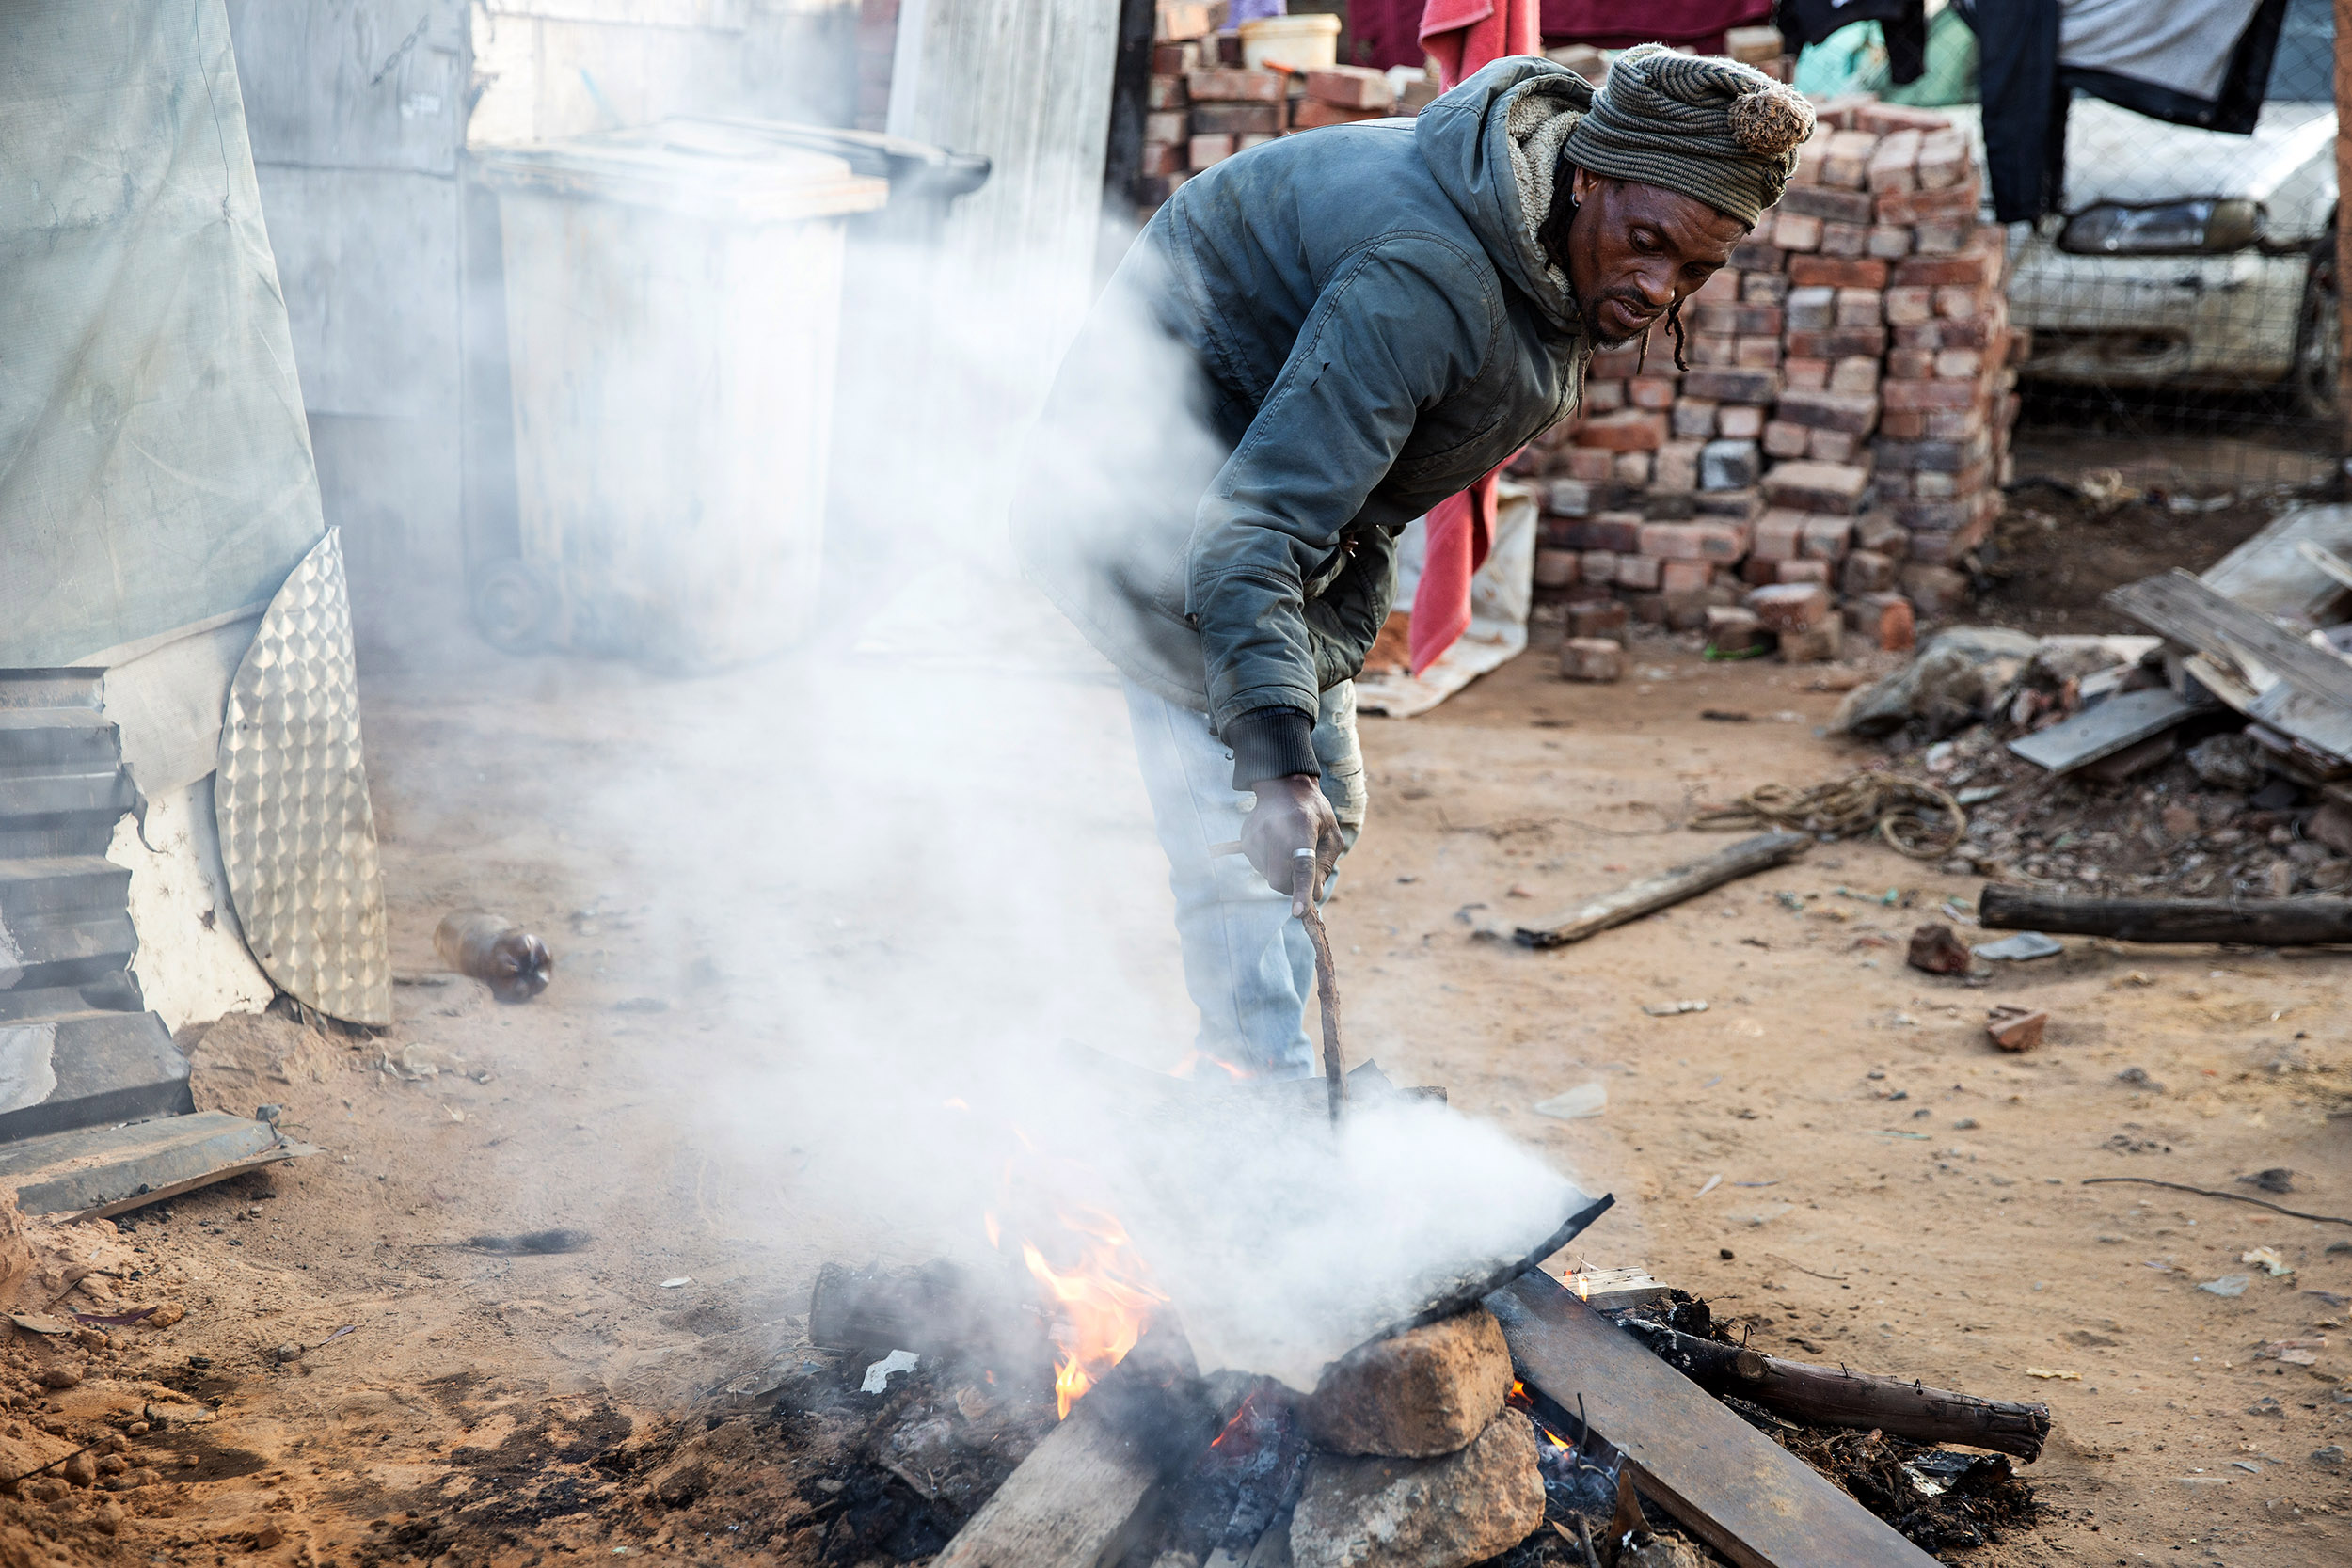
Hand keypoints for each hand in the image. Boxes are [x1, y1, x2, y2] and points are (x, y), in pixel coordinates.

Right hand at [1240, 774, 1342, 914]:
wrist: (1284, 786)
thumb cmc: (1314, 814)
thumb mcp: (1332, 835)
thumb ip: (1325, 866)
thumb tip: (1314, 896)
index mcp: (1303, 826)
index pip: (1301, 865)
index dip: (1301, 891)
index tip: (1298, 912)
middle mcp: (1275, 830)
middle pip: (1279, 880)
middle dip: (1292, 887)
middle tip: (1303, 873)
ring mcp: (1256, 834)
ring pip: (1269, 876)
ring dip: (1282, 872)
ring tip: (1289, 846)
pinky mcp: (1245, 839)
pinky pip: (1260, 867)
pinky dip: (1271, 864)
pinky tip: (1277, 843)